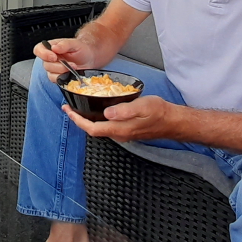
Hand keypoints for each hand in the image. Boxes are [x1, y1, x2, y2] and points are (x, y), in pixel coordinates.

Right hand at [34, 38, 96, 82]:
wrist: (90, 58)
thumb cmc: (82, 49)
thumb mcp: (75, 43)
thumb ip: (64, 44)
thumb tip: (54, 48)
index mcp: (51, 47)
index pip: (38, 49)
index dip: (43, 54)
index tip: (54, 57)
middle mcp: (50, 58)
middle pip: (46, 64)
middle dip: (59, 66)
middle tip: (72, 64)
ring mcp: (53, 68)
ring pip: (50, 74)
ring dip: (63, 72)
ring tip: (74, 68)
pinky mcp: (58, 77)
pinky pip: (56, 80)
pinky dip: (64, 78)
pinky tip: (72, 74)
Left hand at [63, 95, 178, 140]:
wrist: (173, 121)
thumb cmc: (160, 113)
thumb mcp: (143, 107)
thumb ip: (124, 110)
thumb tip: (108, 113)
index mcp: (120, 129)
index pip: (92, 128)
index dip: (78, 120)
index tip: (68, 111)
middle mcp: (119, 134)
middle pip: (93, 129)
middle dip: (79, 119)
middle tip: (69, 108)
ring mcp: (123, 133)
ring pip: (100, 128)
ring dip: (87, 119)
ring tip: (79, 108)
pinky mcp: (127, 130)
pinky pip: (108, 126)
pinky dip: (98, 119)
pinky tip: (98, 110)